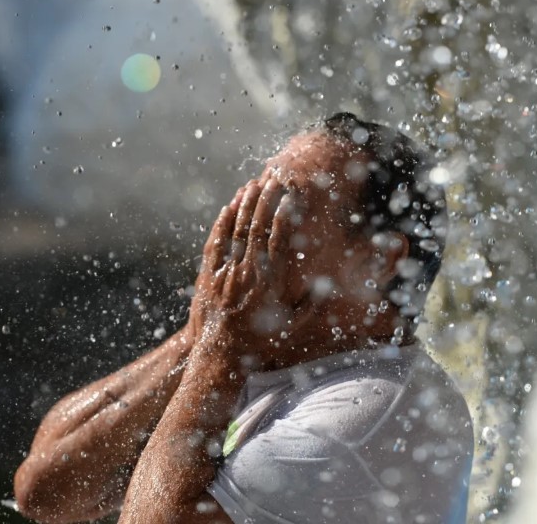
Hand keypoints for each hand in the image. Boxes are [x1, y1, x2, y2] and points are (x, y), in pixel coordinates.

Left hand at [186, 177, 311, 366]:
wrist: (220, 357)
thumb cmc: (260, 343)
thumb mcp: (292, 327)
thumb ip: (311, 304)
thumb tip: (328, 285)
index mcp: (270, 282)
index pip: (279, 239)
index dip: (286, 214)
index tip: (293, 196)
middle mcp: (247, 272)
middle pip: (257, 227)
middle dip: (266, 200)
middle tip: (275, 179)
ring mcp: (225, 271)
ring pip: (236, 230)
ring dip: (245, 204)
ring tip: (254, 183)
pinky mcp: (208, 275)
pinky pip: (216, 242)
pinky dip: (223, 222)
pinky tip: (229, 207)